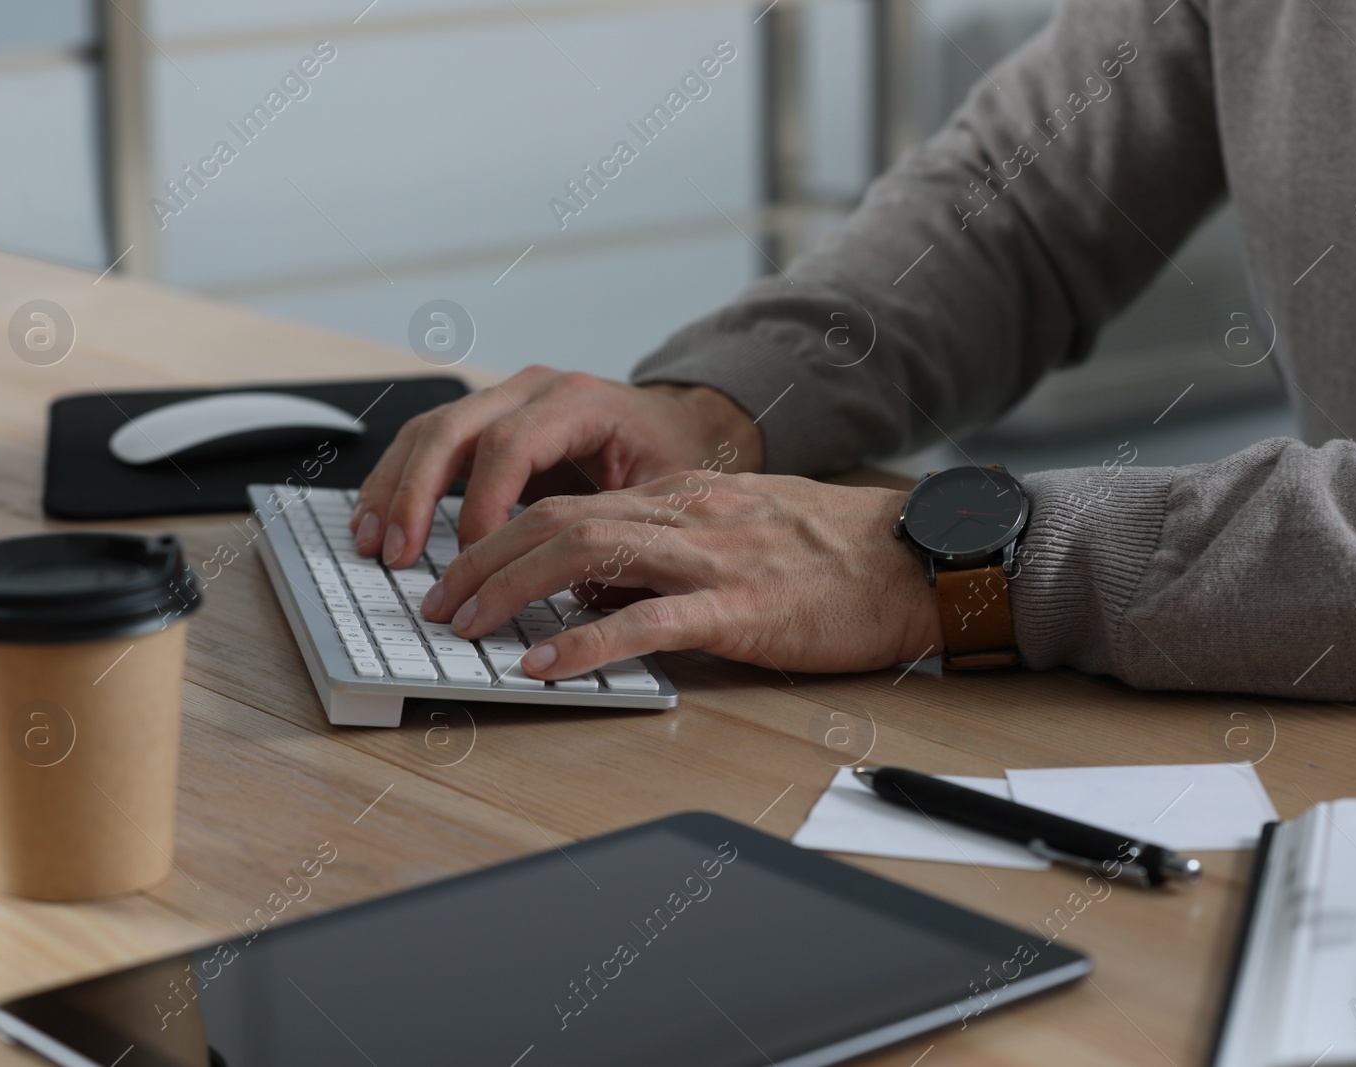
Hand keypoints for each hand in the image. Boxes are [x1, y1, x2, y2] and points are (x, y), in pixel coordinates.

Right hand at [349, 366, 762, 567]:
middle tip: (398, 553)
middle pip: (454, 429)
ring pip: (429, 431)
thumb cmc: (670, 461)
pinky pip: (428, 441)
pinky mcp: (485, 419)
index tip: (474, 558)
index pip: (511, 445)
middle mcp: (534, 389)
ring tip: (372, 542)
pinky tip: (377, 519)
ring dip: (394, 489)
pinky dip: (398, 481)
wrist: (674, 424)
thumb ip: (623, 532)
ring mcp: (504, 398)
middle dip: (417, 495)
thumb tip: (582, 593)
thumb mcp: (663, 493)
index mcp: (580, 401)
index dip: (483, 505)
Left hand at [416, 472, 943, 678]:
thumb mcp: (736, 532)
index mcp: (681, 497)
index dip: (499, 534)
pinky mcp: (742, 609)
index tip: (459, 569)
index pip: (568, 501)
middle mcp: (685, 514)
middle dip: (482, 557)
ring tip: (465, 623)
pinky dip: (588, 642)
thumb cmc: (833, 554)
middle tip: (438, 599)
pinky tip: (545, 663)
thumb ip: (666, 551)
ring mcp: (711, 558)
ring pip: (586, 552)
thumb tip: (594, 590)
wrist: (918, 558)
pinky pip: (649, 620)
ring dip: (511, 587)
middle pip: (556, 519)